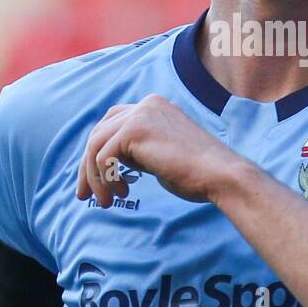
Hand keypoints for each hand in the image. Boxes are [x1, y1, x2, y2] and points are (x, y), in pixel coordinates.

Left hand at [74, 94, 246, 205]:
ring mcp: (140, 114)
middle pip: (99, 132)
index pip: (112, 124)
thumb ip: (138, 151)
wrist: (220, 175)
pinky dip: (104, 178)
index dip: (98, 153)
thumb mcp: (161, 155)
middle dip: (88, 166)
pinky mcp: (135, 130)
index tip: (99, 184)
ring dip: (94, 177)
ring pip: (96, 145)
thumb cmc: (198, 174)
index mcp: (154, 107)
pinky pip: (102, 156)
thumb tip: (110, 162)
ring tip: (104, 201)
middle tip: (86, 196)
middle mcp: (146, 105)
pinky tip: (119, 193)